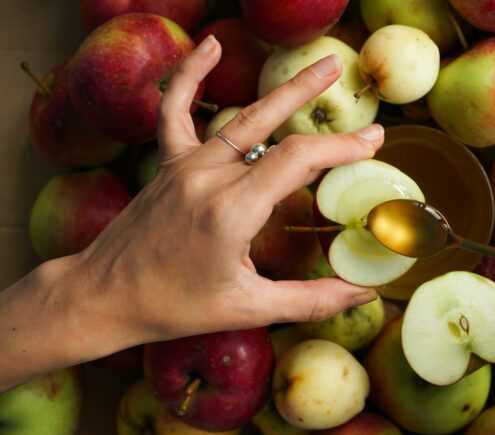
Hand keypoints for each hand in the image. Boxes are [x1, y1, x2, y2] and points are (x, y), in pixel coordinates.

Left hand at [70, 35, 382, 356]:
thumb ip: (311, 300)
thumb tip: (363, 292)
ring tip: (320, 66)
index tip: (372, 142)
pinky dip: (189, 76)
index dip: (340, 147)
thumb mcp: (248, 308)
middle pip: (273, 125)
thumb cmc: (174, 306)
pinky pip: (175, 110)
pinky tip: (209, 48)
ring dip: (282, 90)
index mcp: (233, 211)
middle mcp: (209, 177)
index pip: (298, 160)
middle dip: (315, 100)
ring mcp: (185, 165)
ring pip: (241, 117)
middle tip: (348, 81)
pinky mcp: (167, 164)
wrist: (103, 296)